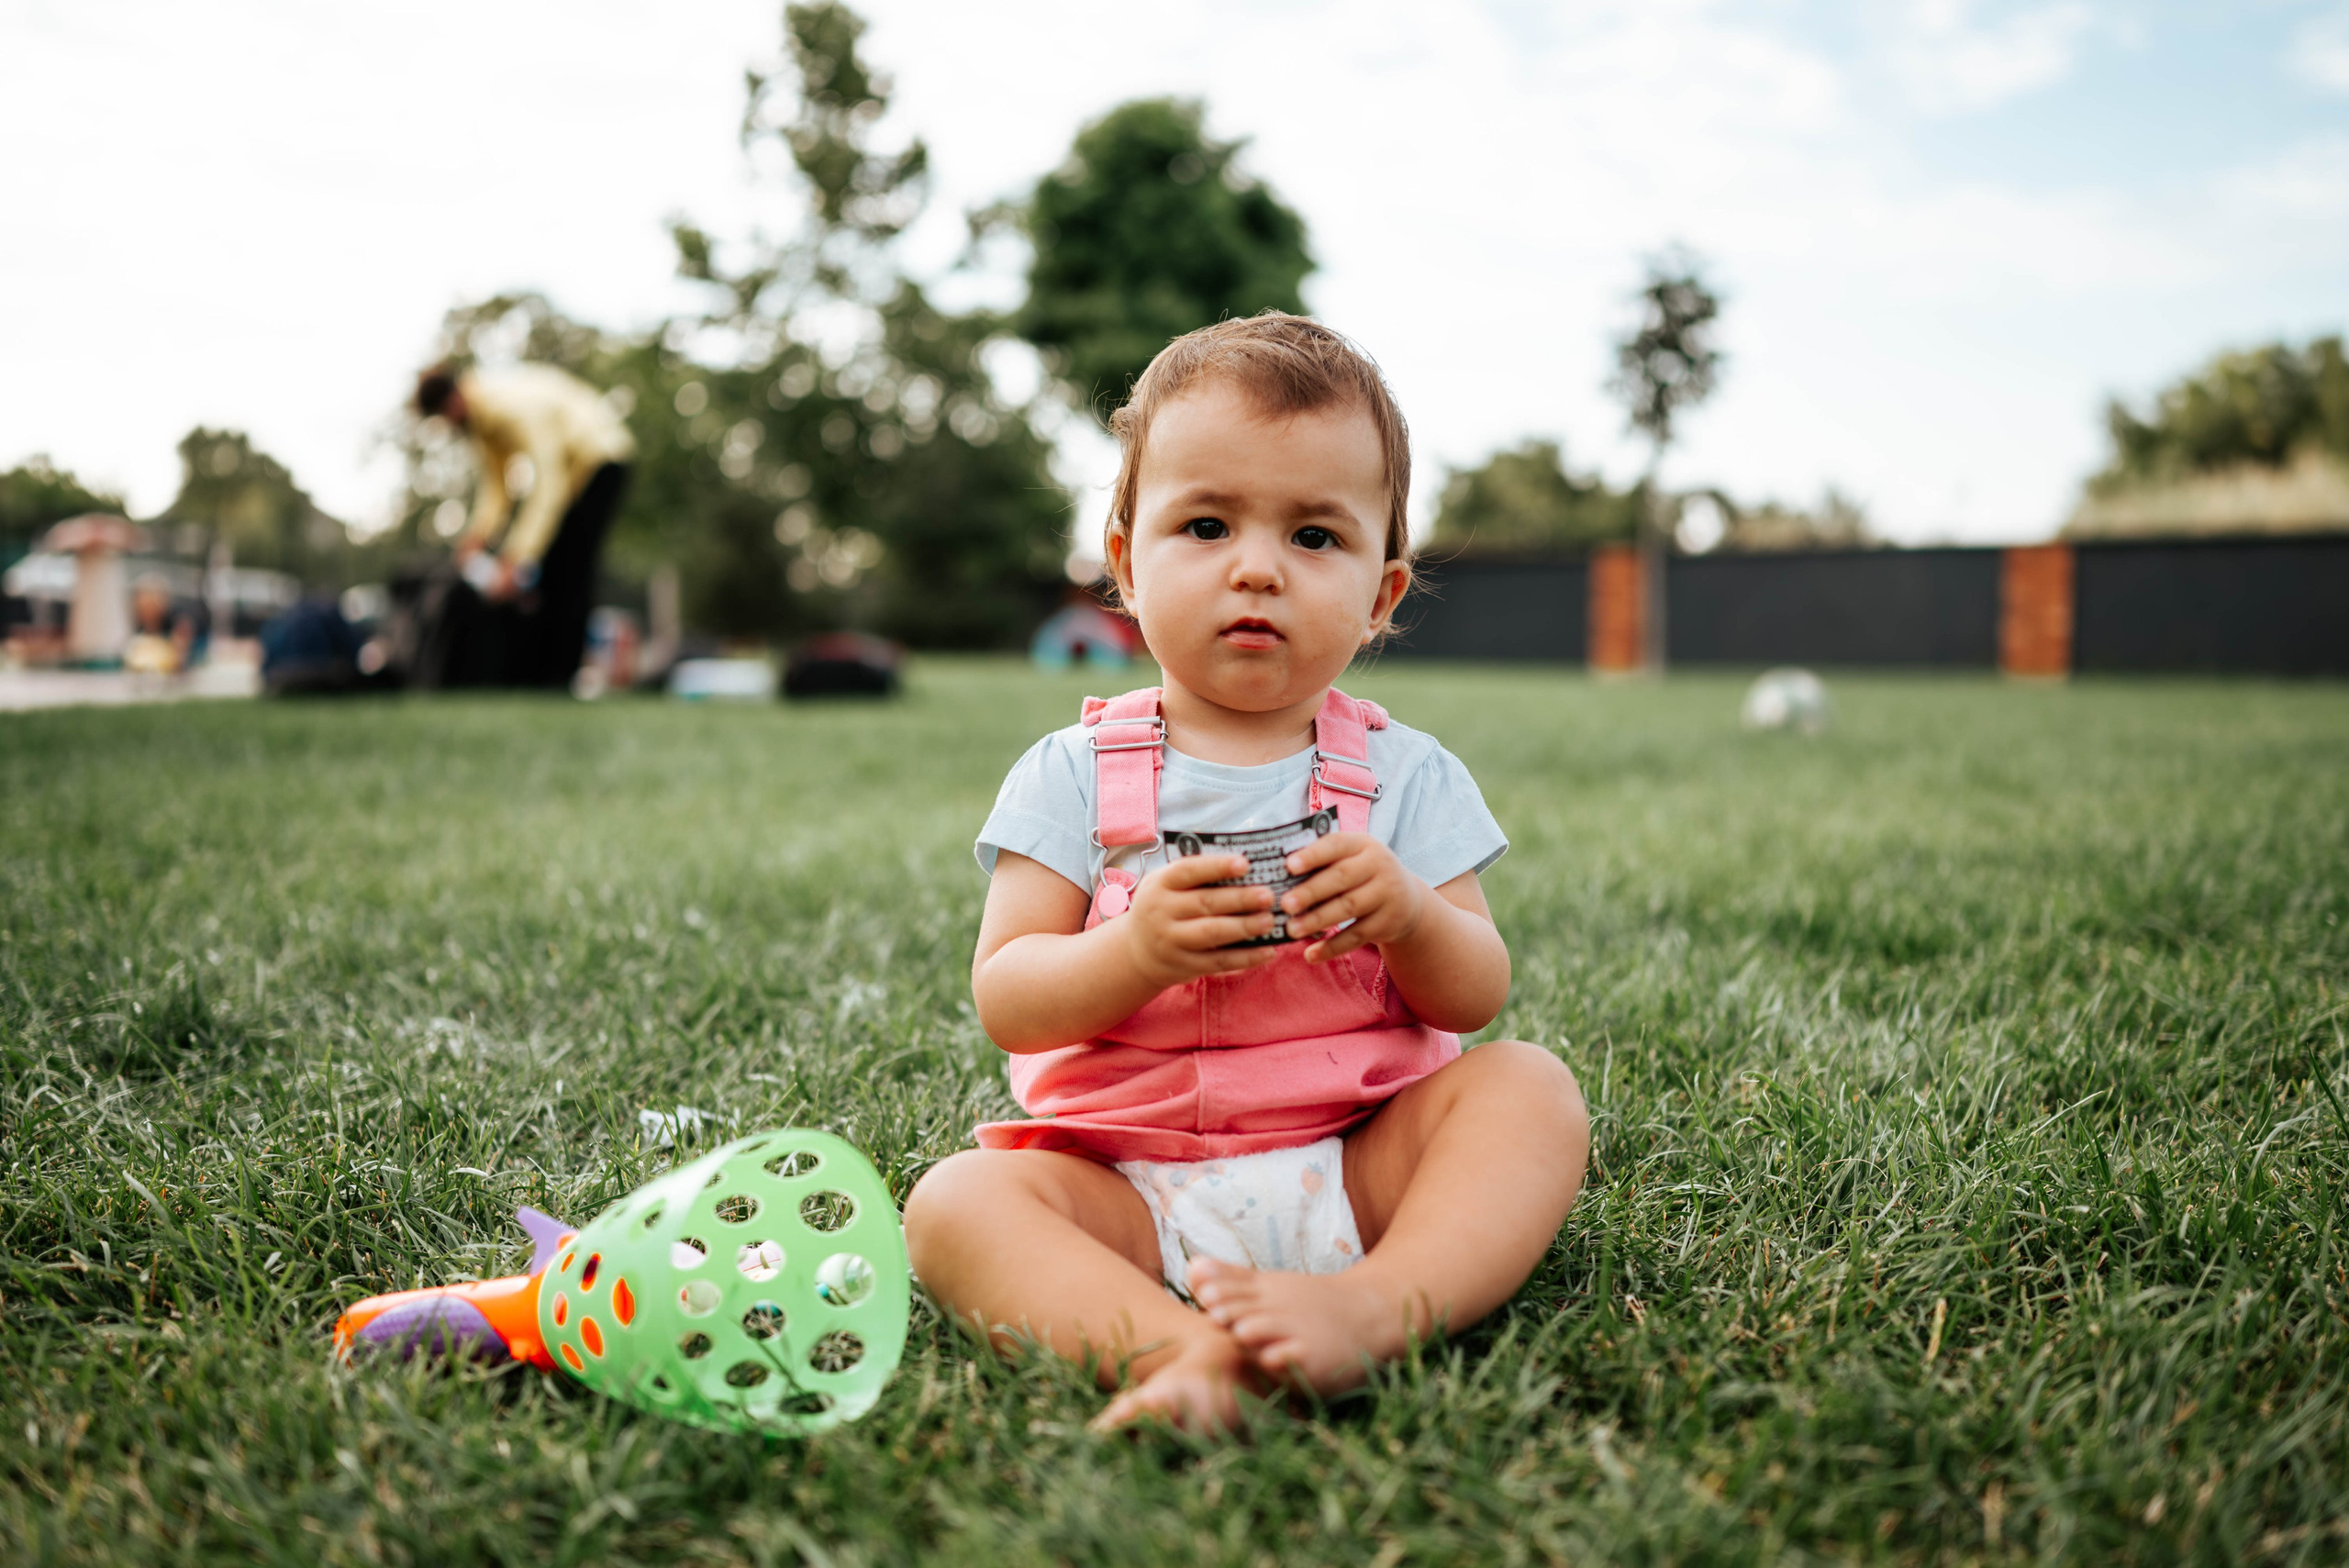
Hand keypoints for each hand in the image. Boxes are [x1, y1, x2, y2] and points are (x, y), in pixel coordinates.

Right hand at [1119, 854, 1282, 988]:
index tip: (1245, 863)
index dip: (1217, 866)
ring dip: (1244, 927)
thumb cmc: (1161, 908)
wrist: (1134, 953)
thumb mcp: (1164, 885)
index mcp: (1159, 884)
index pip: (1188, 871)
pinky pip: (1219, 963)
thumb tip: (1245, 865)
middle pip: (1205, 903)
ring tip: (1270, 921)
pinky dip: (1246, 958)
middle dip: (1240, 899)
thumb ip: (1195, 875)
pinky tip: (1268, 951)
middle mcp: (1162, 912)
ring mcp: (1172, 941)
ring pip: (1212, 933)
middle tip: (1268, 895)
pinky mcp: (1184, 966)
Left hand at [1280, 832, 1429, 962]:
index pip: (1336, 844)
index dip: (1313, 855)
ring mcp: (1386, 894)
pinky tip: (1310, 955)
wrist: (1407, 900)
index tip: (1288, 865)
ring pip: (1348, 907)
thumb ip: (1322, 859)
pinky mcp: (1388, 923)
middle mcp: (1378, 865)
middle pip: (1341, 877)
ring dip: (1317, 920)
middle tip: (1285, 904)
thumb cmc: (1362, 874)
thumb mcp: (1351, 858)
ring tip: (1292, 930)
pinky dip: (1332, 947)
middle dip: (1310, 891)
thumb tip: (1277, 869)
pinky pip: (1356, 936)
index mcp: (1362, 844)